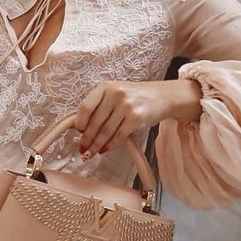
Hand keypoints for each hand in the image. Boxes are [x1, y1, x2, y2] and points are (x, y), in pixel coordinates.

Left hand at [73, 79, 201, 158]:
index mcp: (106, 87)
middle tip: (82, 148)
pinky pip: (118, 136)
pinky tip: (104, 150)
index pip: (86, 106)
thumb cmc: (134, 96)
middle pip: (95, 122)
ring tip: (90, 153)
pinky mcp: (136, 118)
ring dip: (96, 145)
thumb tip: (79, 126)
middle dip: (87, 138)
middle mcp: (115, 94)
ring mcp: (126, 106)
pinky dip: (110, 145)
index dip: (80, 122)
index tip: (78, 131)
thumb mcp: (115, 93)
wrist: (162, 96)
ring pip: (106, 131)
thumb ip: (99, 105)